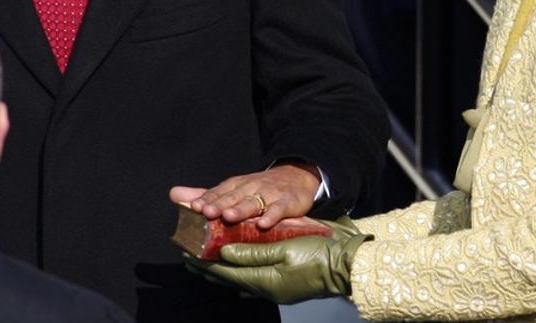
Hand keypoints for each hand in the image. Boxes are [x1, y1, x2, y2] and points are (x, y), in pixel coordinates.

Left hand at [169, 162, 321, 228]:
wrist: (296, 177)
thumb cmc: (259, 188)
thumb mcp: (232, 189)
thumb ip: (205, 195)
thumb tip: (174, 194)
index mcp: (235, 186)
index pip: (218, 192)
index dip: (206, 199)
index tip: (193, 207)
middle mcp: (250, 188)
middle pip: (232, 197)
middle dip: (219, 204)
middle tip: (205, 212)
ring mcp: (269, 195)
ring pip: (252, 202)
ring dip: (240, 209)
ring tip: (228, 217)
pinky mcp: (287, 202)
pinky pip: (278, 209)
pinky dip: (271, 215)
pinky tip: (263, 224)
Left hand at [184, 226, 371, 304]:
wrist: (349, 264)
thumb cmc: (320, 255)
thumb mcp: (285, 248)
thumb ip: (253, 251)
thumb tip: (225, 252)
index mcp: (266, 282)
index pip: (227, 273)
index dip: (205, 264)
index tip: (187, 255)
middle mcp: (268, 288)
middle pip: (230, 278)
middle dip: (209, 268)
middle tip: (189, 257)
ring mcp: (277, 287)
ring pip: (241, 278)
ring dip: (223, 268)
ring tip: (207, 259)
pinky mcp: (284, 282)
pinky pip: (255, 277)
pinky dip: (241, 269)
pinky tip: (236, 266)